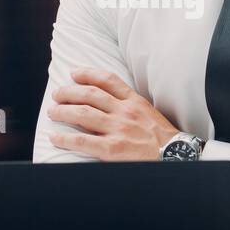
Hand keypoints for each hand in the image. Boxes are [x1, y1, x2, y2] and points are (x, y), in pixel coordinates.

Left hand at [47, 68, 179, 160]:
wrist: (177, 157)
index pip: (108, 80)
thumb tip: (111, 102)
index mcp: (135, 101)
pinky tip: (55, 137)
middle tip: (57, 94)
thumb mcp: (150, 113)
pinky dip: (65, 138)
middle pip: (90, 95)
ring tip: (53, 112)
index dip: (88, 74)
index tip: (74, 73)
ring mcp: (118, 130)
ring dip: (63, 111)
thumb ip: (132, 106)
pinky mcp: (112, 149)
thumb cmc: (164, 139)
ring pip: (83, 114)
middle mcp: (125, 112)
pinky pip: (83, 141)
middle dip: (69, 92)